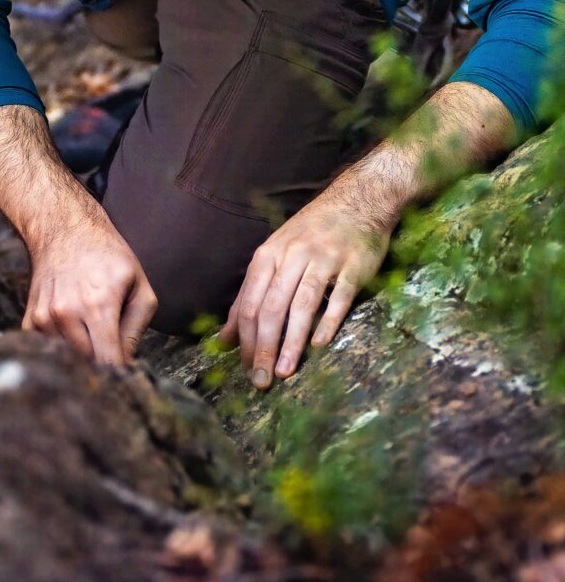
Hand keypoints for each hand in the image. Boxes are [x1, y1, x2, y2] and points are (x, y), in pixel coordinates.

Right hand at [22, 194, 156, 363]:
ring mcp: (44, 318)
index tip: (126, 377)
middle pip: (89, 365)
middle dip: (103, 362)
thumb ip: (137, 327)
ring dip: (83, 353)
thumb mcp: (138, 284)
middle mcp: (66, 314)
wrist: (64, 230)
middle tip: (112, 346)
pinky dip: (64, 345)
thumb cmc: (108, 257)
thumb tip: (126, 363)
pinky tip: (73, 323)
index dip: (121, 375)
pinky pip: (51, 350)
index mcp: (98, 305)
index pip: (109, 362)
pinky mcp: (30, 321)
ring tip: (92, 327)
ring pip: (69, 360)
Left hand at [219, 188, 390, 388]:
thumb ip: (249, 297)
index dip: (244, 339)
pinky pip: (339, 298)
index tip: (243, 369)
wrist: (356, 201)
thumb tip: (224, 339)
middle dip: (263, 347)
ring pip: (301, 305)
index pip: (249, 303)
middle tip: (260, 381)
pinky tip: (319, 345)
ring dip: (291, 342)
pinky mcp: (353, 267)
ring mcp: (324, 260)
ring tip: (283, 371)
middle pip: (272, 307)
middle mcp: (293, 256)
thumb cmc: (310, 233)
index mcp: (269, 255)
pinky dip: (327, 322)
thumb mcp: (274, 256)